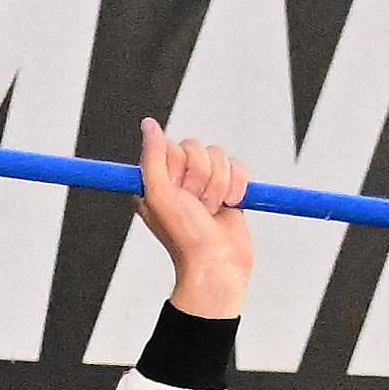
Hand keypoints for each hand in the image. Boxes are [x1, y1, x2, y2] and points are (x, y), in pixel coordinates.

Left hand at [133, 121, 257, 322]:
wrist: (217, 264)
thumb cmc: (185, 237)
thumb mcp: (159, 195)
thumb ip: (153, 157)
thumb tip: (149, 125)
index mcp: (157, 180)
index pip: (172, 146)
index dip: (180, 167)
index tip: (179, 191)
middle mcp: (179, 180)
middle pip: (197, 148)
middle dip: (202, 178)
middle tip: (197, 205)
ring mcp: (205, 185)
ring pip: (220, 156)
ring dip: (219, 185)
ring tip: (212, 209)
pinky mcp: (229, 189)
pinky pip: (238, 167)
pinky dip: (238, 186)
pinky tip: (230, 206)